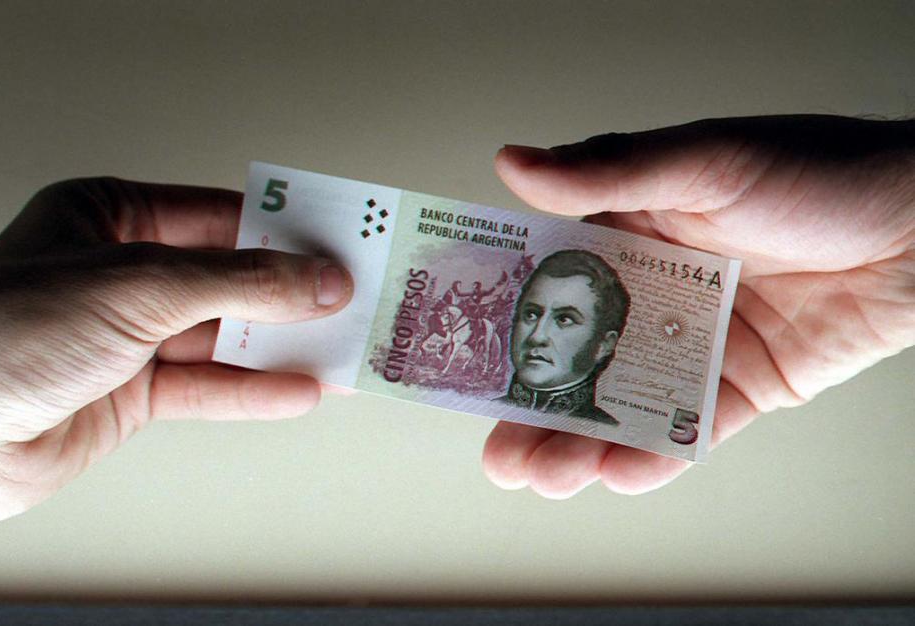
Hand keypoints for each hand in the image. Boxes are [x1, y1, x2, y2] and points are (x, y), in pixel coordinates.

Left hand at [0, 178, 352, 527]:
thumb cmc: (3, 334)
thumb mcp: (138, 286)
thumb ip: (238, 283)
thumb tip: (316, 279)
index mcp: (109, 217)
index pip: (218, 216)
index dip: (283, 228)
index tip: (339, 239)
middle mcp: (120, 274)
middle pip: (227, 278)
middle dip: (290, 291)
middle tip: (353, 294)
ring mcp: (126, 338)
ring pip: (223, 337)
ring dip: (282, 345)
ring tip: (343, 345)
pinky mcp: (129, 395)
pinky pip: (205, 388)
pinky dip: (253, 391)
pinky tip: (299, 390)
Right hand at [483, 115, 914, 497]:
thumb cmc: (822, 175)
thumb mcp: (704, 161)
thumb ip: (609, 172)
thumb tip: (514, 163)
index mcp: (631, 234)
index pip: (550, 285)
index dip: (505, 327)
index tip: (463, 364)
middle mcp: (654, 295)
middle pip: (577, 360)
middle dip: (535, 411)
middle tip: (498, 451)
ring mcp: (694, 346)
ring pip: (623, 404)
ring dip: (582, 444)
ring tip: (544, 475)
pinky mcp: (739, 388)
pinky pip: (689, 428)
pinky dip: (654, 455)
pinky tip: (616, 472)